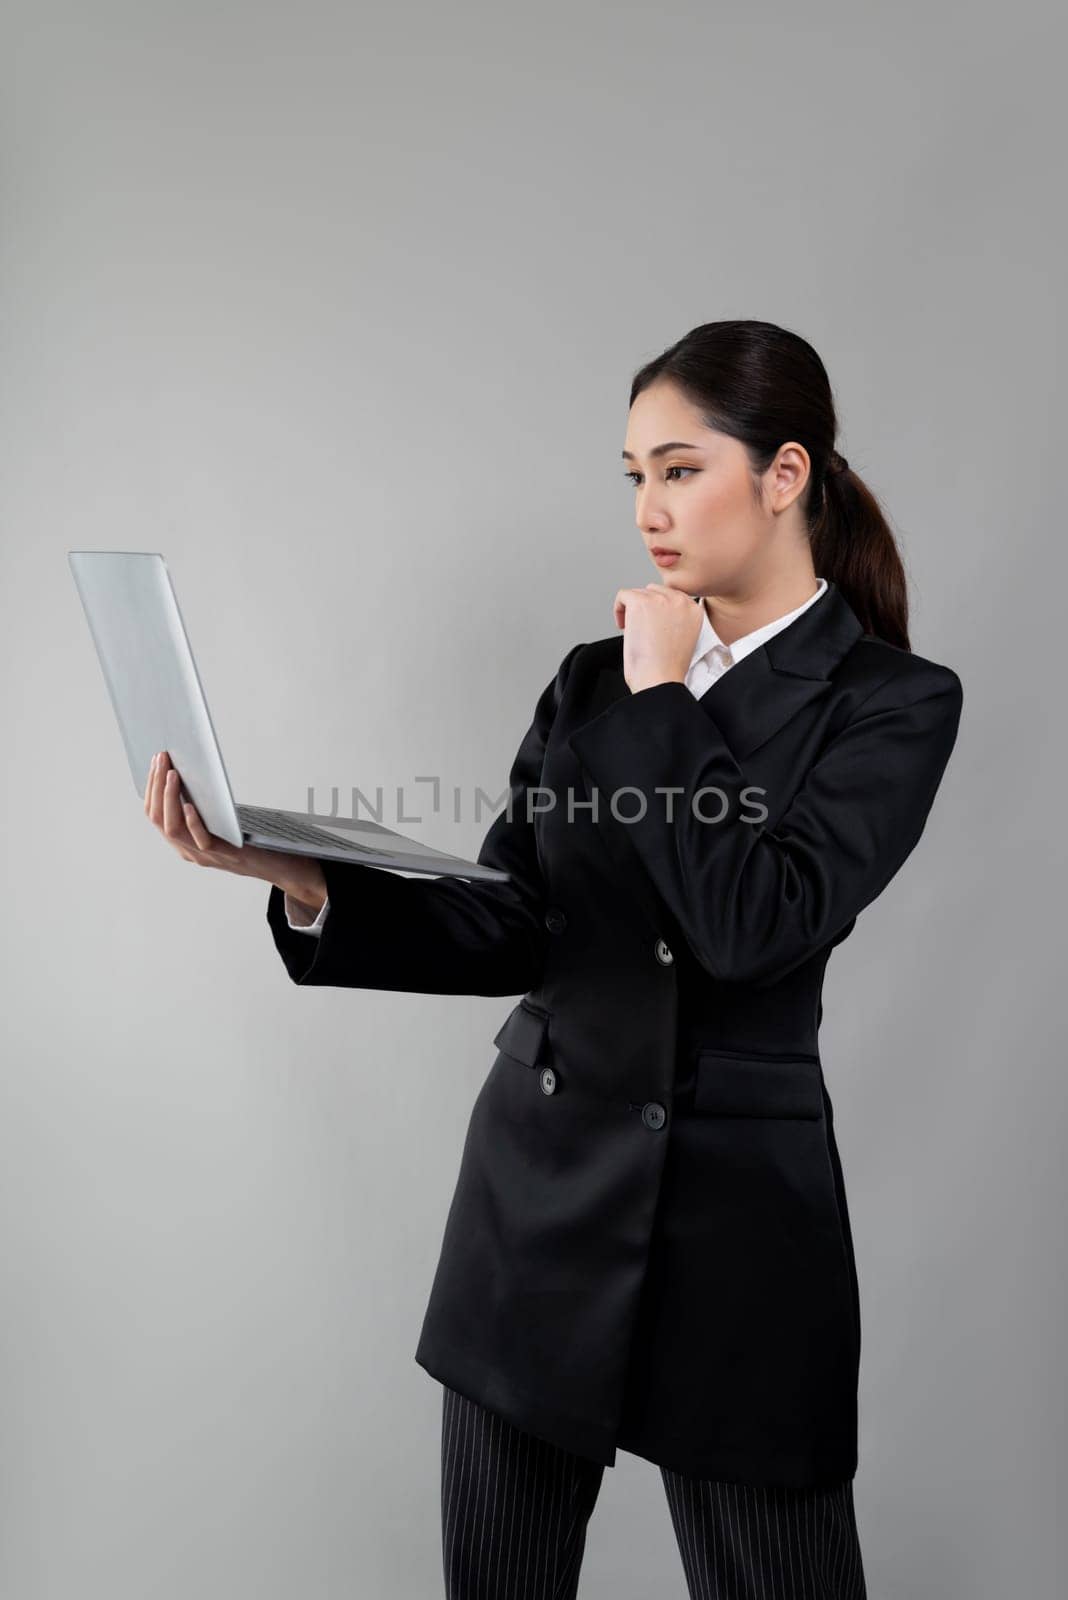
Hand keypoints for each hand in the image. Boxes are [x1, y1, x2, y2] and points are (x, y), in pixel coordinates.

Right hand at [144, 750, 326, 907]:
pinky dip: (192, 821)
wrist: (275, 863)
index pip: (155, 814)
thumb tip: (189, 767)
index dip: (151, 787)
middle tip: (161, 759)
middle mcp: (187, 850)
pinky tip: (190, 804)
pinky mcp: (222, 855)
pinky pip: (200, 840)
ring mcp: (202, 855)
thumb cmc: (247, 836)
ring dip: (169, 798)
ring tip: (172, 774)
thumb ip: (202, 802)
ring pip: (172, 829)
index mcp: (182, 840)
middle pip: (159, 818)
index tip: (155, 762)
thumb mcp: (217, 817)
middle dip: (157, 786)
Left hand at [613, 583, 704, 694]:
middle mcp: (680, 600)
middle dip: (644, 609)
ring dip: (631, 612)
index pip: (670, 596)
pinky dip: (618, 609)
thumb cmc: (668, 668)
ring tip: (634, 632)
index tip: (652, 627)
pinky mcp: (640, 603)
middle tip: (642, 631)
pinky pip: (623, 595)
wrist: (660, 680)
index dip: (656, 612)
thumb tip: (656, 611)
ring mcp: (660, 599)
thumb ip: (675, 619)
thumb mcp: (683, 638)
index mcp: (694, 609)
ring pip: (638, 593)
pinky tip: (624, 627)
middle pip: (653, 591)